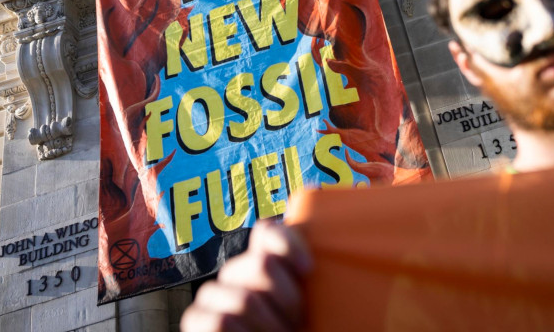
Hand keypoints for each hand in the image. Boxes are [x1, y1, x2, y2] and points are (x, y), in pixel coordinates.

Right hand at [181, 222, 311, 331]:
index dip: (287, 242)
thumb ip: (323, 282)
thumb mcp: (321, 310)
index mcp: (267, 263)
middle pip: (259, 264)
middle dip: (288, 299)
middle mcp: (239, 274)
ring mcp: (214, 297)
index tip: (310, 270)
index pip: (266, 232)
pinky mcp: (197, 322)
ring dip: (269, 326)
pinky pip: (217, 320)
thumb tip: (356, 249)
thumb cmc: (308, 331)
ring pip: (242, 298)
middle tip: (299, 324)